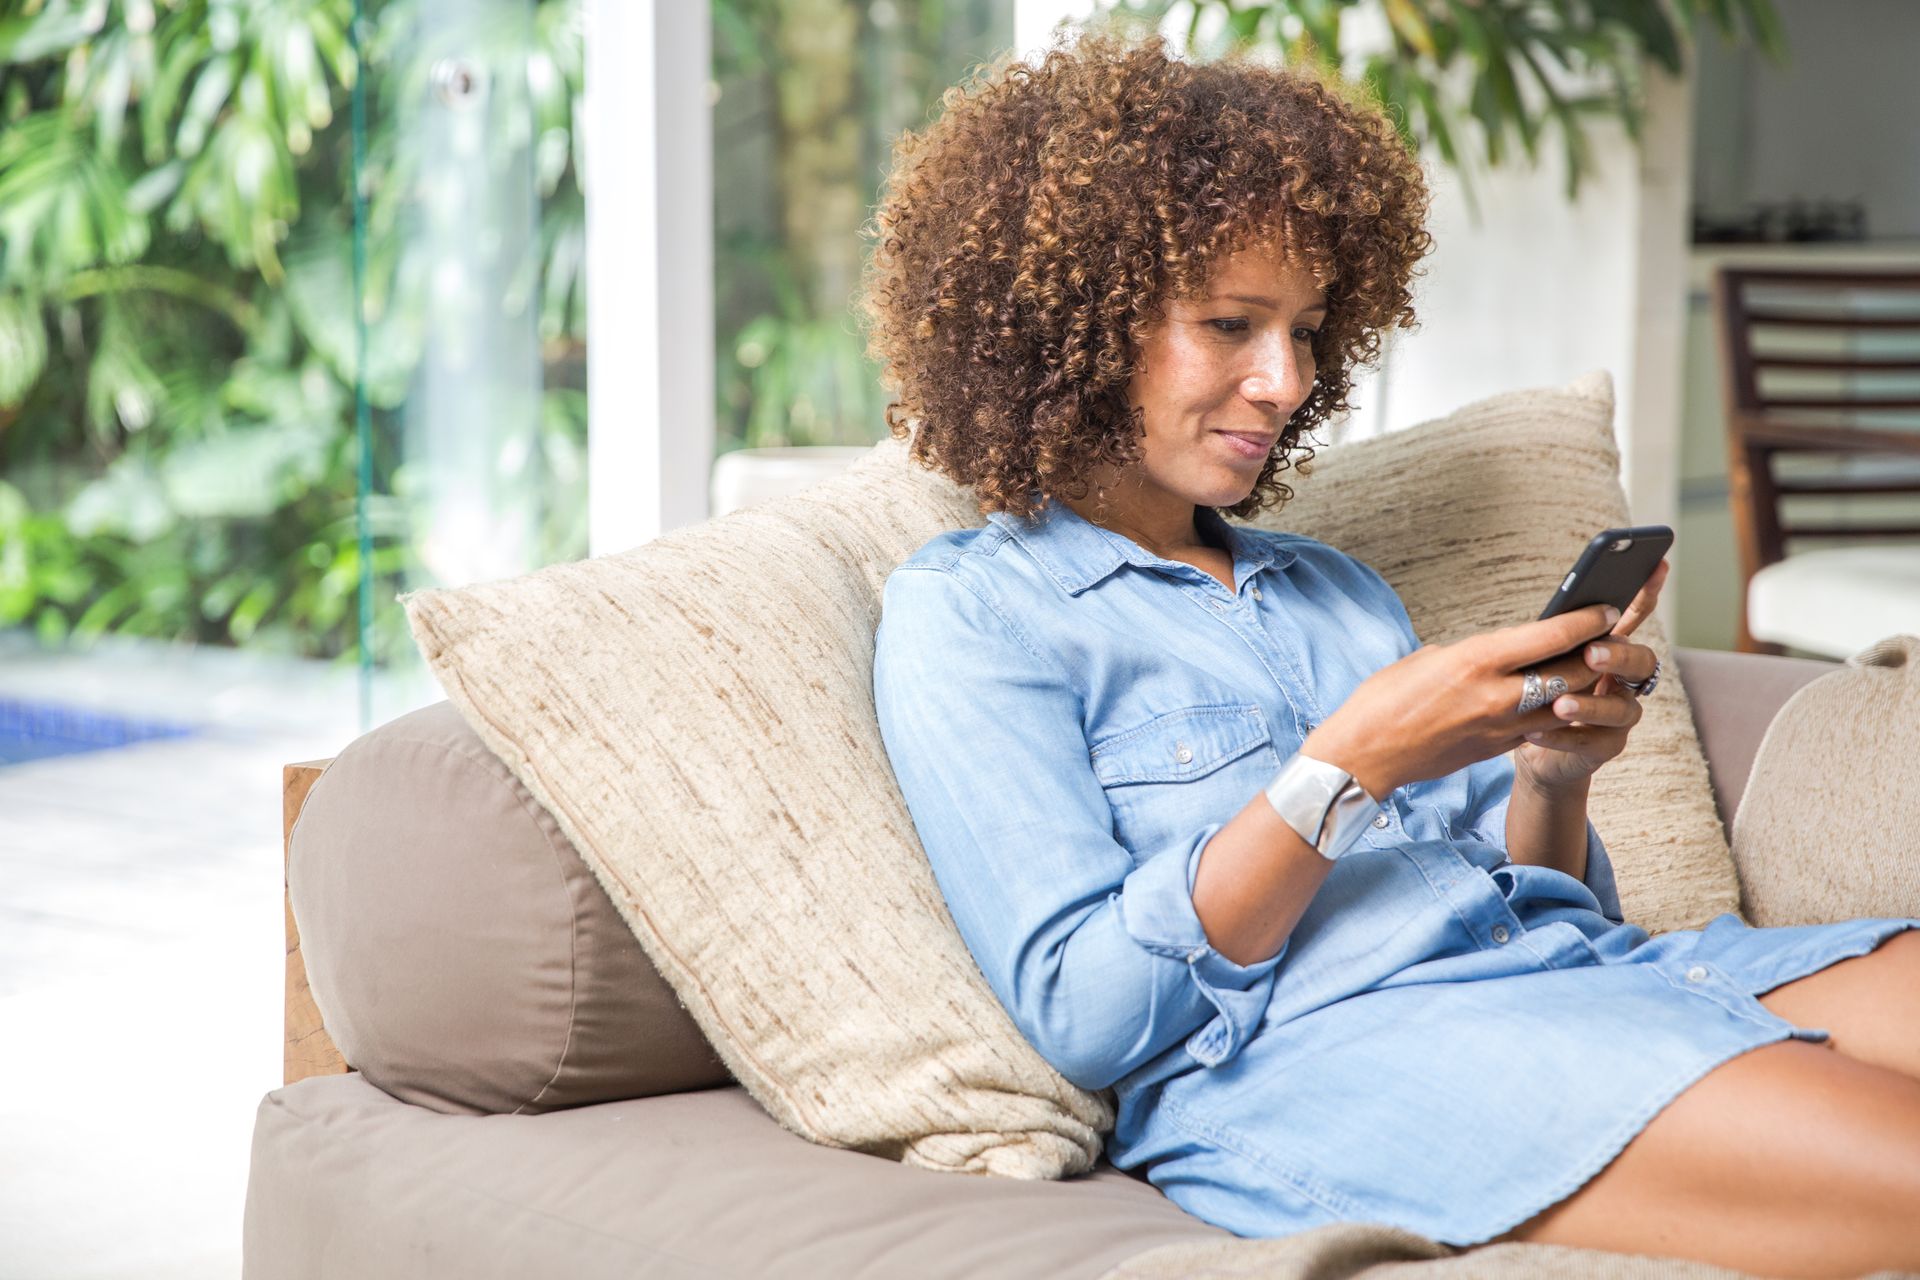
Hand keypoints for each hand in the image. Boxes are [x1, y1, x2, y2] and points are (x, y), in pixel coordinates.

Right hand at [1302, 601, 1622, 799]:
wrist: (1363, 757)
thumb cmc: (1382, 701)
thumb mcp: (1427, 660)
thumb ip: (1471, 654)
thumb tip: (1497, 653)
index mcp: (1475, 660)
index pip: (1550, 636)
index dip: (1585, 620)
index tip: (1606, 608)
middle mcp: (1496, 695)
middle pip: (1571, 671)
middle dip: (1595, 653)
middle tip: (1609, 638)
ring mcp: (1500, 727)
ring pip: (1566, 704)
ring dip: (1584, 687)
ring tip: (1594, 669)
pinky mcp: (1497, 749)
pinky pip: (1543, 728)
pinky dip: (1557, 711)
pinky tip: (1562, 700)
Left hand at [1514, 560, 1668, 794]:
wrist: (1536, 747)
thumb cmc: (1539, 693)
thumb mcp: (1542, 658)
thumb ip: (1556, 638)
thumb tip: (1556, 612)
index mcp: (1611, 650)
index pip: (1634, 617)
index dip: (1647, 592)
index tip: (1656, 565)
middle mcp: (1625, 680)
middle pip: (1640, 662)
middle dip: (1618, 656)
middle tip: (1591, 653)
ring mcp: (1621, 715)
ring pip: (1620, 708)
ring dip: (1589, 704)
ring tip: (1558, 704)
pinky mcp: (1607, 747)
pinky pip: (1592, 742)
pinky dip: (1563, 737)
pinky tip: (1536, 731)